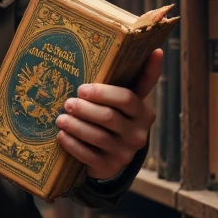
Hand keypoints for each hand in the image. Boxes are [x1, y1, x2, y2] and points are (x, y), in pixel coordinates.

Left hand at [54, 47, 161, 181]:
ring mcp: (125, 153)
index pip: (126, 99)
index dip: (102, 93)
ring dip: (75, 126)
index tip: (83, 88)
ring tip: (60, 118)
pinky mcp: (109, 167)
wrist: (114, 156)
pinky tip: (62, 135)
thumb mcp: (130, 100)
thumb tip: (157, 49)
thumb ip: (141, 77)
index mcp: (144, 113)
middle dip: (85, 109)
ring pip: (97, 137)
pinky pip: (88, 155)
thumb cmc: (119, 118)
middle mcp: (138, 134)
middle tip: (68, 102)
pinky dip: (72, 144)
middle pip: (108, 118)